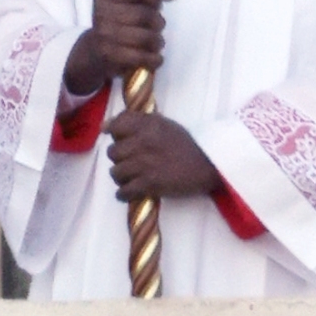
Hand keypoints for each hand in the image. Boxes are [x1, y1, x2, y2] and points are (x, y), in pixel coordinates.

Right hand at [66, 0, 174, 94]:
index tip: (155, 5)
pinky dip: (154, 59)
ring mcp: (104, 36)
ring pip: (146, 37)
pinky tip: (154, 57)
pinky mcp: (110, 56)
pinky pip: (142, 57)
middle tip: (156, 27)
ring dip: (157, 42)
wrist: (96, 52)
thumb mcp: (131, 1)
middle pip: (144, 15)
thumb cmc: (120, 21)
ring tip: (155, 43)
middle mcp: (100, 14)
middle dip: (158, 22)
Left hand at [105, 107, 225, 205]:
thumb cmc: (188, 145)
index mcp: (147, 126)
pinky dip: (124, 194)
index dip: (116, 136)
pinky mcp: (150, 184)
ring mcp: (145, 164)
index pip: (115, 127)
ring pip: (115, 172)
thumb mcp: (164, 124)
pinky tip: (131, 193)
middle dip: (120, 159)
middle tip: (132, 163)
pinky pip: (124, 191)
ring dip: (122, 177)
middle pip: (112, 153)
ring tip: (132, 179)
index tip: (122, 141)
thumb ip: (136, 121)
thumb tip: (104, 127)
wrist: (212, 165)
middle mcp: (142, 143)